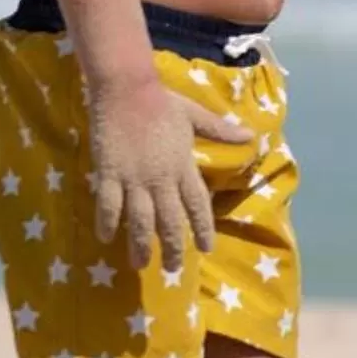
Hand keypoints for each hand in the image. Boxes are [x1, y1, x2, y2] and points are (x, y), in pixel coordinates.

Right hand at [87, 77, 253, 270]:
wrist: (127, 88)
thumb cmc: (162, 102)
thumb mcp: (195, 116)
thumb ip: (220, 131)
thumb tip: (251, 137)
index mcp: (184, 166)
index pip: (198, 205)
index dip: (203, 228)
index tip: (207, 248)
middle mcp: (162, 178)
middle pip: (170, 221)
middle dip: (173, 247)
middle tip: (173, 269)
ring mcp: (135, 178)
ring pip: (140, 220)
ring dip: (141, 244)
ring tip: (141, 264)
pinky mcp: (110, 173)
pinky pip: (109, 204)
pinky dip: (108, 223)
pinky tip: (105, 239)